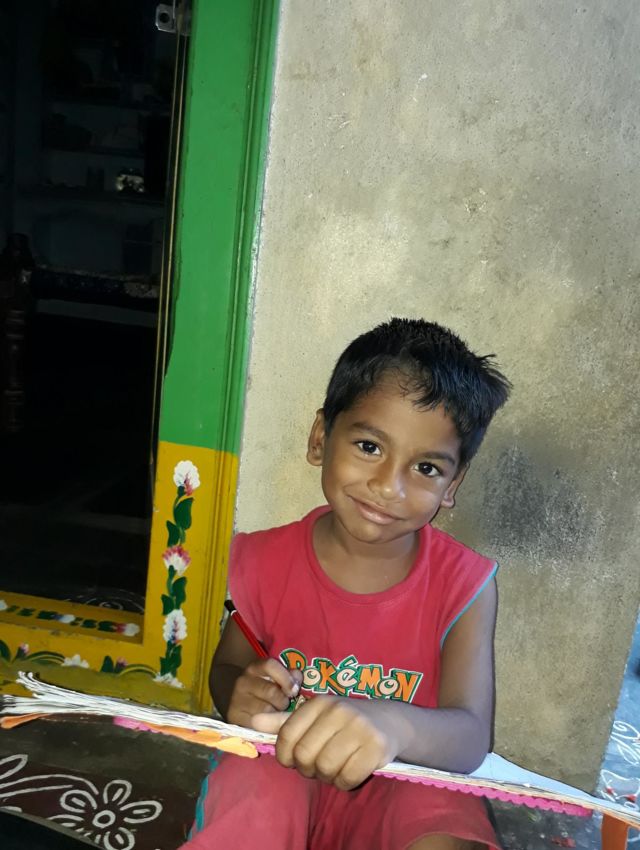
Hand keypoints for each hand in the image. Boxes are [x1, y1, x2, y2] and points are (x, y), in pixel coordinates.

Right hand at [227, 658, 301, 728]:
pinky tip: (268, 724)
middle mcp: (243, 681)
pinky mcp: (235, 717)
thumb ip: (289, 676)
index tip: (295, 690)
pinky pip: (258, 724)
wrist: (241, 706)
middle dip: (283, 701)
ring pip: (266, 710)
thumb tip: (297, 676)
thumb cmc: (266, 692)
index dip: (285, 677)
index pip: (270, 665)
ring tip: (276, 715)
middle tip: (285, 706)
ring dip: (276, 715)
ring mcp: (237, 700)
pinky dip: (267, 726)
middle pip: (271, 691)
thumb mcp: (276, 680)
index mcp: (255, 668)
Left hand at [252, 696, 403, 789]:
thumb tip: (253, 721)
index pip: (288, 735)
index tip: (293, 760)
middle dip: (307, 768)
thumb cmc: (345, 720)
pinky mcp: (376, 747)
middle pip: (305, 755)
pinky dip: (344, 782)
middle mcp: (339, 711)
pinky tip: (349, 772)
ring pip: (325, 767)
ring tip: (333, 769)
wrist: (391, 720)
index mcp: (320, 702)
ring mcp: (359, 728)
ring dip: (326, 777)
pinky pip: (348, 777)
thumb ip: (285, 721)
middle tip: (317, 767)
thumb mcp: (317, 715)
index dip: (285, 756)